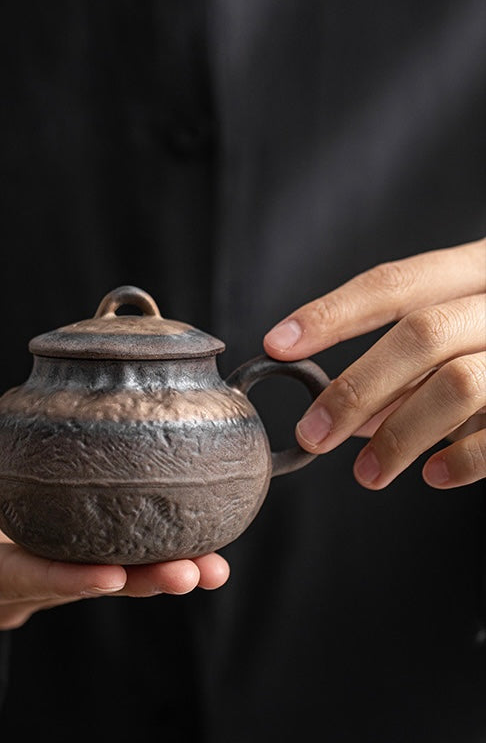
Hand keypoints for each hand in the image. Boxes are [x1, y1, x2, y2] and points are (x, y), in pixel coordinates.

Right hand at [0, 449, 228, 628]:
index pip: (11, 579)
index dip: (60, 580)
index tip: (112, 576)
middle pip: (69, 584)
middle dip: (132, 581)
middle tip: (191, 572)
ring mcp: (26, 568)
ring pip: (94, 572)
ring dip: (152, 571)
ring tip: (211, 565)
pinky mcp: (44, 544)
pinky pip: (96, 550)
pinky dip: (142, 546)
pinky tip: (193, 538)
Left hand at [263, 237, 485, 489]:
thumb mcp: (464, 328)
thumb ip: (410, 360)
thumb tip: (344, 410)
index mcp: (483, 267)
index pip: (396, 282)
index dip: (332, 313)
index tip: (278, 343)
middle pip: (422, 333)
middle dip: (356, 388)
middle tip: (312, 435)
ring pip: (461, 384)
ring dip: (400, 435)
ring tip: (367, 474)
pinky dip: (463, 459)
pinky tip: (435, 474)